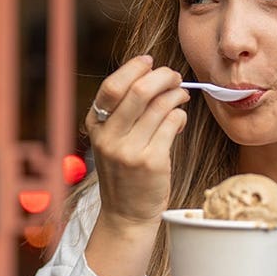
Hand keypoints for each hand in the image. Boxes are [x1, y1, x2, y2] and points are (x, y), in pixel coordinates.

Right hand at [86, 55, 189, 231]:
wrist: (127, 214)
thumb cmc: (124, 172)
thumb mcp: (112, 141)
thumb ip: (124, 112)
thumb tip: (152, 76)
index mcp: (95, 127)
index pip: (112, 87)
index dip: (133, 68)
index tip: (149, 62)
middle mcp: (109, 138)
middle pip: (138, 91)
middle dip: (162, 76)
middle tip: (174, 77)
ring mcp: (129, 151)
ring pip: (160, 105)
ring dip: (176, 95)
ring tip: (181, 97)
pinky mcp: (151, 162)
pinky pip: (172, 123)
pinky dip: (180, 115)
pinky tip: (179, 120)